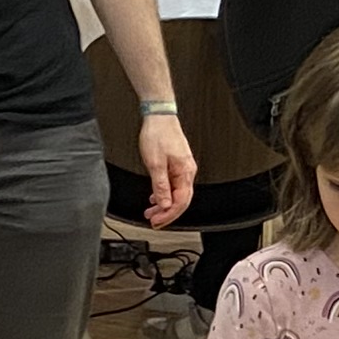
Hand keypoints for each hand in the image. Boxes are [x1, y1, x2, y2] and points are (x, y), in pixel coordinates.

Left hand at [140, 109, 197, 228]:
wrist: (159, 116)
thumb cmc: (158, 135)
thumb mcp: (155, 164)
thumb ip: (161, 186)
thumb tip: (164, 204)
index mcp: (184, 173)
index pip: (180, 202)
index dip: (168, 215)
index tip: (157, 222)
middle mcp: (187, 171)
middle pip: (180, 200)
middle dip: (167, 214)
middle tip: (154, 221)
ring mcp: (182, 168)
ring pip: (176, 193)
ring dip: (164, 205)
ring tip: (151, 212)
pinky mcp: (177, 164)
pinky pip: (173, 184)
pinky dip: (164, 194)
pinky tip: (155, 197)